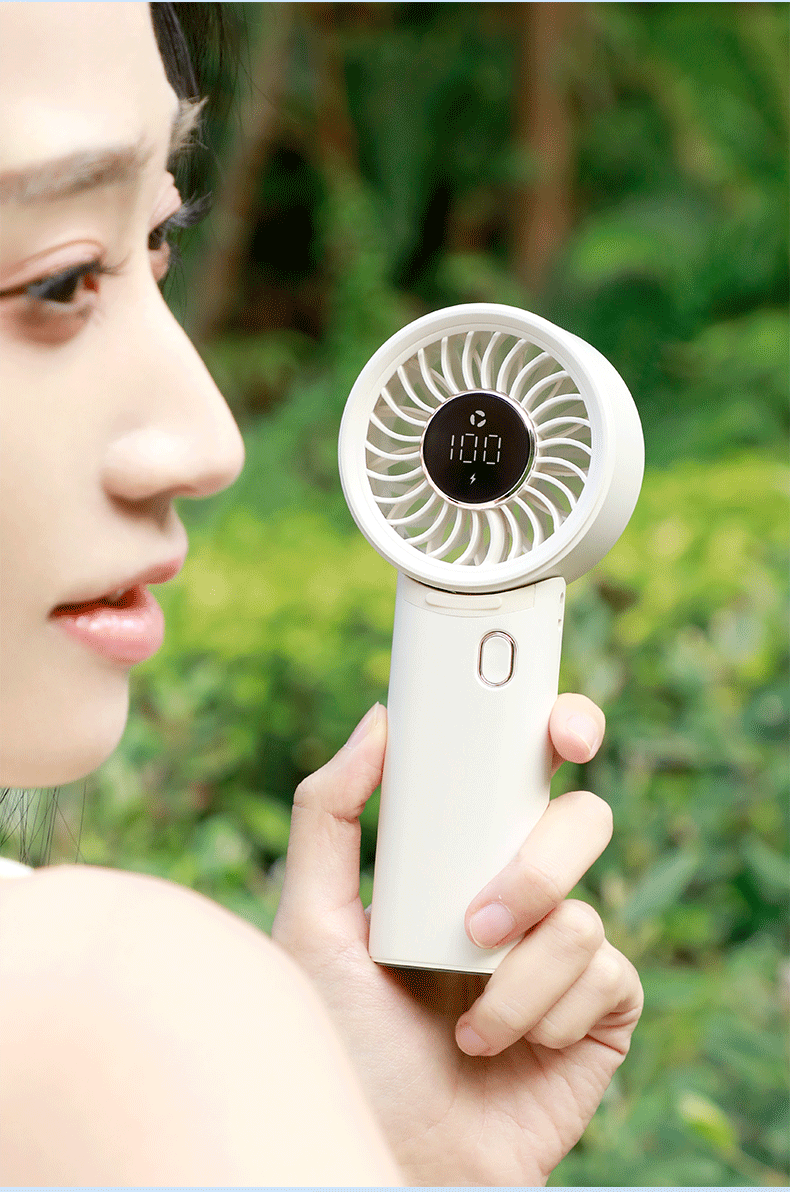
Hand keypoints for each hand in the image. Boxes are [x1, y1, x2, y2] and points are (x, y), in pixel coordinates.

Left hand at [273, 695, 642, 1186]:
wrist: (389, 1157)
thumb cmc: (340, 1047)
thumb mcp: (310, 924)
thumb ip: (329, 818)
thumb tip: (379, 722)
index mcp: (460, 861)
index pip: (526, 774)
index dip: (563, 732)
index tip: (563, 731)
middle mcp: (519, 896)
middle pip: (580, 821)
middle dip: (541, 864)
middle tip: (481, 919)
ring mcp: (563, 954)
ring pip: (585, 909)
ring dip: (519, 970)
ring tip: (466, 1021)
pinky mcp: (601, 1013)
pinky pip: (608, 974)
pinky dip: (546, 1012)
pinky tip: (505, 1048)